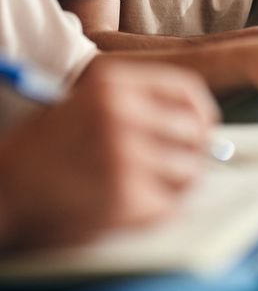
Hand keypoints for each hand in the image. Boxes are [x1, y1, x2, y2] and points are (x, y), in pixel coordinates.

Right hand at [0, 57, 217, 250]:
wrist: (3, 183)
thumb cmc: (51, 143)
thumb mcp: (92, 101)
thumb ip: (143, 103)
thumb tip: (201, 125)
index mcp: (112, 82)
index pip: (186, 90)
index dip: (202, 112)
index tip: (204, 128)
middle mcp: (119, 113)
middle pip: (194, 130)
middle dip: (195, 150)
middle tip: (184, 162)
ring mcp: (121, 155)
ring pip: (189, 170)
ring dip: (181, 182)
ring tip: (157, 185)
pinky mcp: (121, 197)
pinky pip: (171, 205)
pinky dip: (163, 209)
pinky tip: (140, 204)